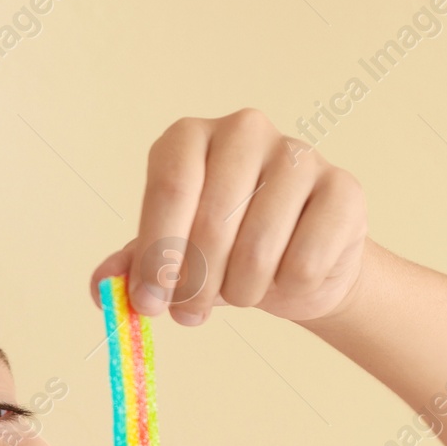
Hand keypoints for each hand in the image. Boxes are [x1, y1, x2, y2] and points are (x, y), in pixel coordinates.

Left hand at [89, 109, 368, 324]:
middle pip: (211, 222)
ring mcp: (299, 155)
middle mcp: (244, 131)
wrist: (299, 264)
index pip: (169, 189)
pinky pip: (306, 261)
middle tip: (190, 315)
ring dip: (242, 292)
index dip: (156, 255)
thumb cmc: (223, 253)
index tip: (150, 303)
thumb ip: (132, 269)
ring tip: (240, 293)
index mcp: (189, 138)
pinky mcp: (344, 189)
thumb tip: (102, 288)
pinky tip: (288, 276)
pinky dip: (290, 287)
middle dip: (195, 286)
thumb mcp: (170, 258)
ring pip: (258, 249)